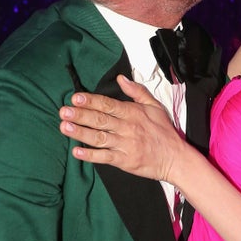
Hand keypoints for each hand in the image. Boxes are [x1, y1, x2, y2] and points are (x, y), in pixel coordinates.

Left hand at [59, 77, 183, 183]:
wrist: (176, 158)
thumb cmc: (164, 133)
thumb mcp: (154, 106)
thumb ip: (137, 91)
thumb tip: (121, 79)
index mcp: (133, 113)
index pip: (108, 104)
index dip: (91, 100)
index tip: (76, 97)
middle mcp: (127, 128)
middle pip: (100, 120)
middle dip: (81, 115)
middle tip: (64, 111)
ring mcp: (125, 145)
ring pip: (99, 137)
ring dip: (80, 132)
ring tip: (65, 127)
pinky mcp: (124, 161)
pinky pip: (105, 157)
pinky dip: (90, 155)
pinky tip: (77, 152)